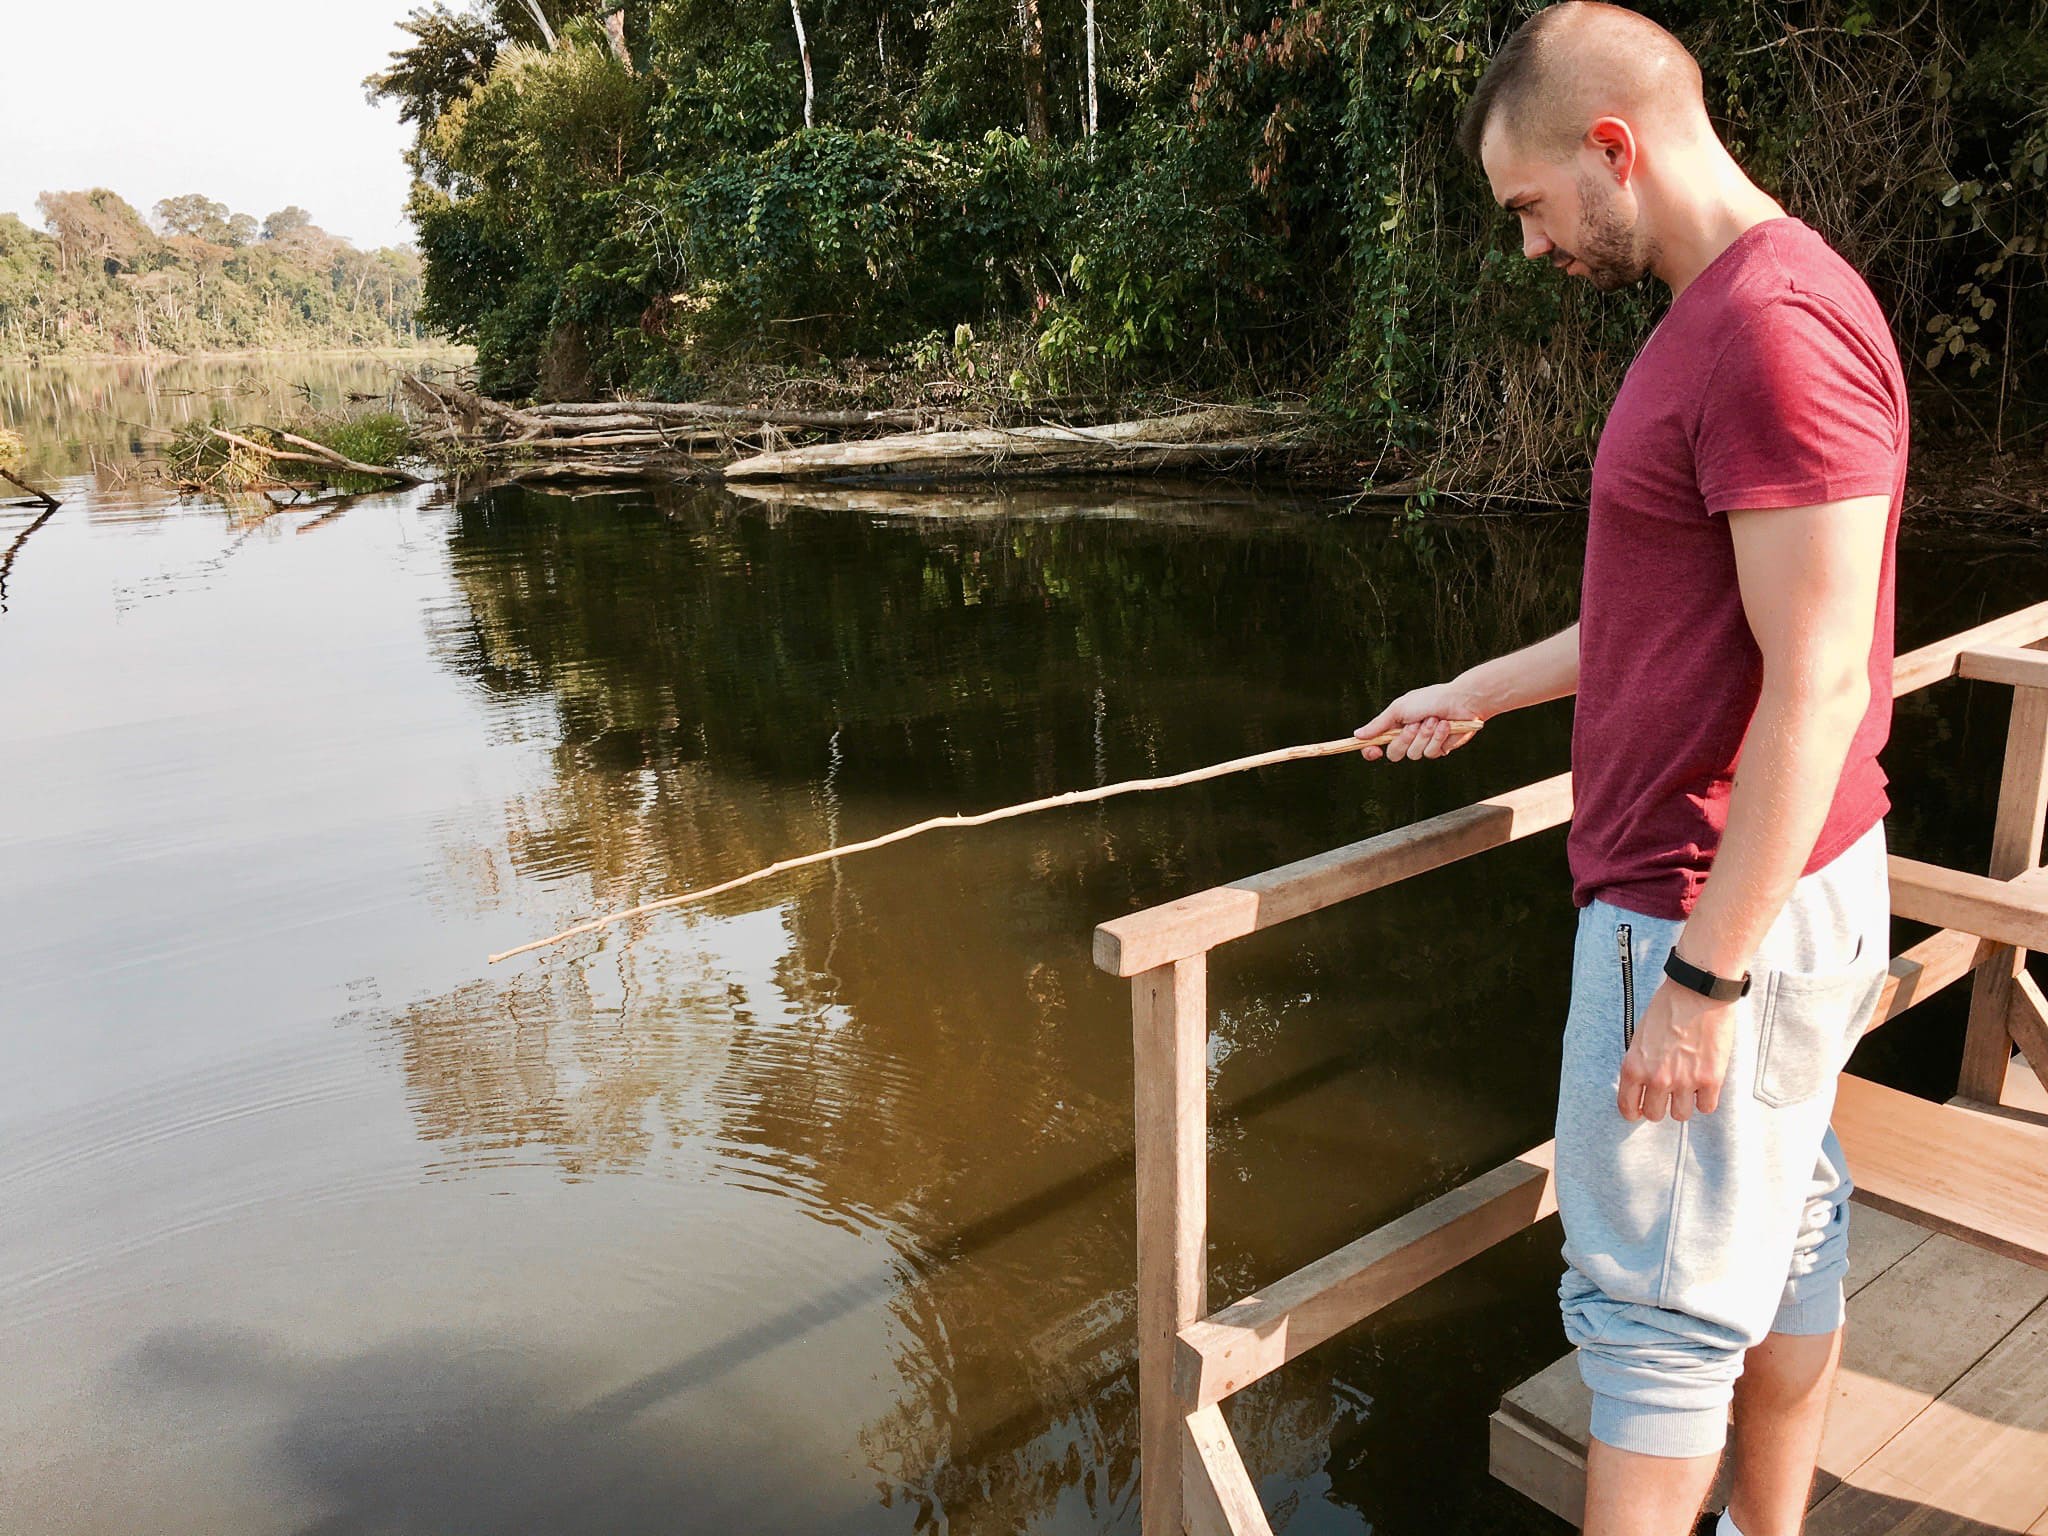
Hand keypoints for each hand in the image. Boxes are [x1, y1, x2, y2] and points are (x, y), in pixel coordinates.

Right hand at [1354, 683, 1486, 761]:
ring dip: (1424, 735)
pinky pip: (1431, 753)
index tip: (1373, 751)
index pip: (1376, 745)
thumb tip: (1357, 735)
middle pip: (1394, 753)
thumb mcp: (1399, 708)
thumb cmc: (1430, 699)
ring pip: (1414, 754)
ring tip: (1434, 720)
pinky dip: (1437, 738)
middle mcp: (1407, 738)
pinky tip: (1445, 726)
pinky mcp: (1439, 749)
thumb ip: (1379, 724)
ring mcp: (1423, 745)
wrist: (1460, 701)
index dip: (1371, 751)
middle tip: (1415, 723)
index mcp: (1394, 726)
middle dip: (1405, 738)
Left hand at [1618, 980, 1736, 1121]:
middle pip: (1655, 1115)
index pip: (1628, 1106)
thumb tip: (1643, 1084)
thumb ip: (1640, 1063)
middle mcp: (1657, 1079)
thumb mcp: (1640, 1037)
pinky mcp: (1710, 1080)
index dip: (1634, 1111)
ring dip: (1684, 1103)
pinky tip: (1704, 1084)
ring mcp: (1684, 1082)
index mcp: (1634, 1067)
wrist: (1696, 993)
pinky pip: (1706, 1107)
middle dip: (1660, 1106)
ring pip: (1681, 1115)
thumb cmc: (1668, 1008)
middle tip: (1668, 1094)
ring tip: (1688, 1087)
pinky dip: (1706, 1099)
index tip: (1640, 1110)